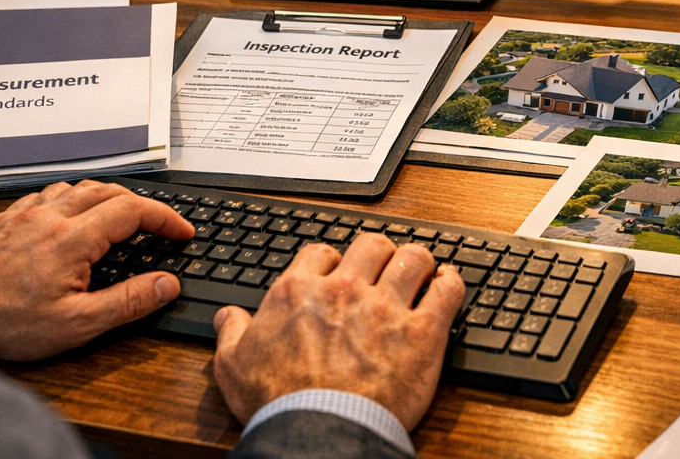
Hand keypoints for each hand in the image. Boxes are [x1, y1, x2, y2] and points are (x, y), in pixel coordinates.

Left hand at [0, 180, 192, 360]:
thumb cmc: (3, 323)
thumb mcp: (75, 324)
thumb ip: (127, 301)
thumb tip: (166, 284)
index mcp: (73, 239)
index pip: (134, 210)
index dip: (165, 218)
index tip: (181, 231)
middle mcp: (49, 217)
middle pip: (107, 190)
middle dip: (139, 203)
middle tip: (155, 224)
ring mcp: (21, 215)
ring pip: (73, 187)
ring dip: (101, 196)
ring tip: (113, 216)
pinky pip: (40, 197)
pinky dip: (64, 201)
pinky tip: (61, 219)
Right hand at [211, 234, 464, 429]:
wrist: (318, 434)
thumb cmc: (279, 404)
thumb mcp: (234, 366)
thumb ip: (231, 333)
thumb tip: (228, 316)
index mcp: (299, 291)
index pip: (322, 252)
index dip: (333, 261)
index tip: (338, 273)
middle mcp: (345, 290)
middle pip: (372, 245)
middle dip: (380, 253)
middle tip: (385, 268)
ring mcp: (386, 307)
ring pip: (413, 258)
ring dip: (419, 262)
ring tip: (422, 272)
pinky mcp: (422, 331)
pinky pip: (447, 290)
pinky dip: (451, 283)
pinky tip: (447, 286)